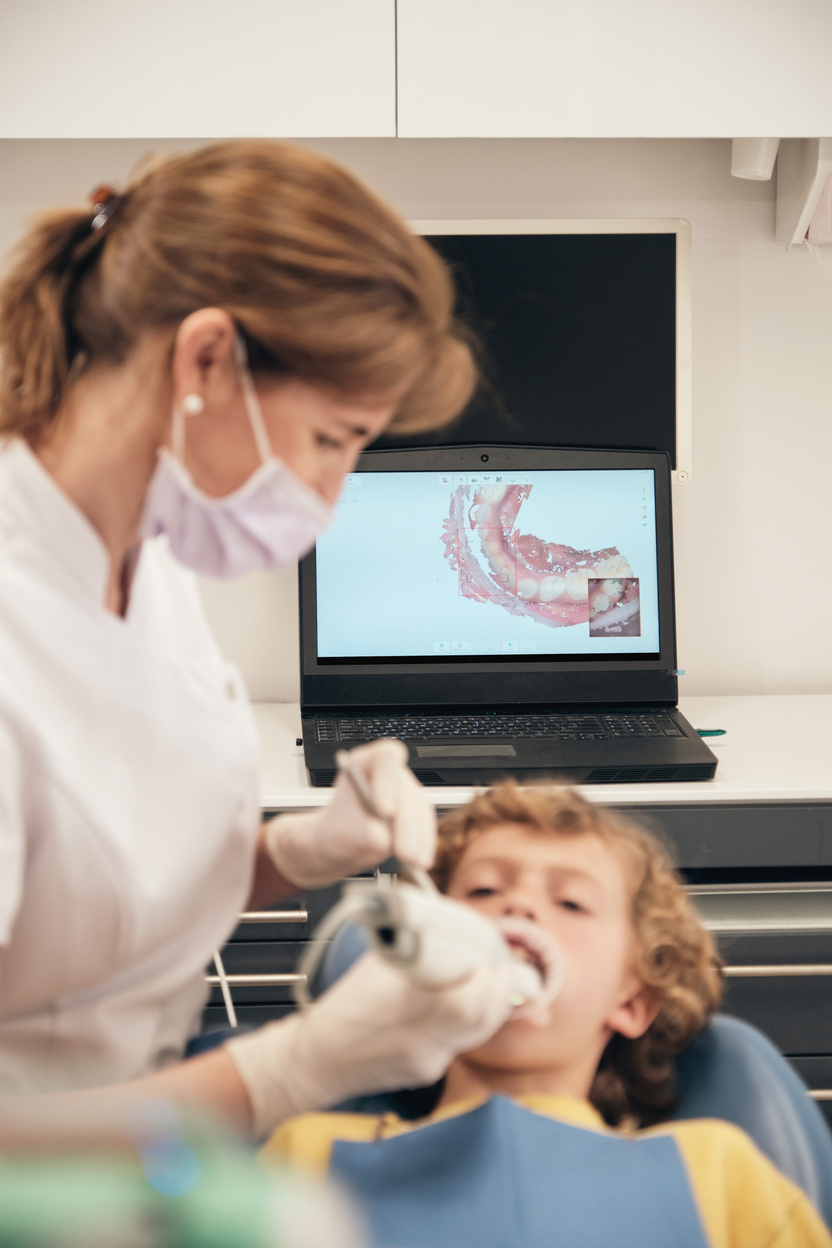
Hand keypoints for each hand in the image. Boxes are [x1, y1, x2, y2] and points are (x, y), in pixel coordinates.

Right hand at [226, 951, 515, 1135]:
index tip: (489, 962)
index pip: (468, 1001)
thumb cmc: (342, 1008)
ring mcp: (427, 1061)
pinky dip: (466, 1023)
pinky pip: (458, 1044)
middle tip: (501, 970)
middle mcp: (422, 1038)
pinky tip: (457, 1007)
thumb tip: (440, 928)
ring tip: (489, 984)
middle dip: (500, 992)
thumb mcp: (375, 967)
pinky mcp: (427, 1073)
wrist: (318, 1061)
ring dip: (490, 1007)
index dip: (488, 981)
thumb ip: (411, 949)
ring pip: (477, 1034)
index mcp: (405, 1006)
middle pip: (482, 1020)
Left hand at [265, 739, 434, 888]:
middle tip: (402, 850)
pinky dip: (424, 845)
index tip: (384, 810)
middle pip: (406, 791)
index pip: (386, 757)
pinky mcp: (416, 812)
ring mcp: (405, 792)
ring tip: (412, 862)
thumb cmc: (337, 829)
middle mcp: (389, 774)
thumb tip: (384, 838)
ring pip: (420, 810)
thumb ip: (362, 831)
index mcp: (366, 763)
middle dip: (406, 824)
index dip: (388, 781)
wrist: (342, 845)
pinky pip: (426, 826)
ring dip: (418, 838)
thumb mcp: (342, 830)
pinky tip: (420, 861)